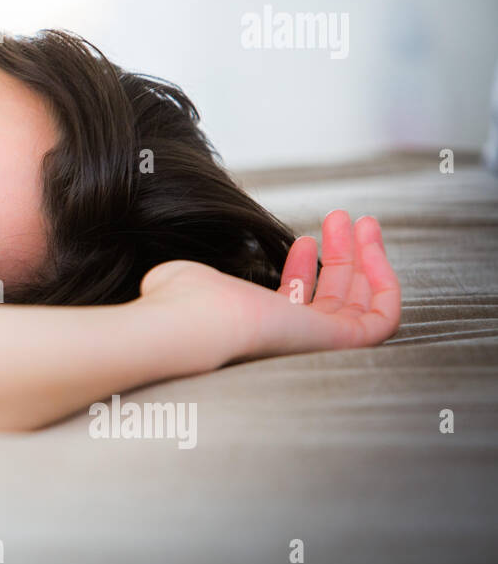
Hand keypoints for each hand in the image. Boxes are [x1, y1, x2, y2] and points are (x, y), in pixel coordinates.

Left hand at [138, 210, 401, 367]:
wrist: (198, 322)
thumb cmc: (185, 302)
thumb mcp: (188, 280)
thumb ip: (194, 278)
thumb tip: (178, 277)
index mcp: (256, 327)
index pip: (294, 304)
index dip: (305, 270)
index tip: (306, 239)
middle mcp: (289, 338)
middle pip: (333, 300)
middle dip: (343, 255)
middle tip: (344, 219)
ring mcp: (317, 343)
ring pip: (360, 304)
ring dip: (366, 258)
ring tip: (361, 221)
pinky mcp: (341, 342)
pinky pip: (383, 318)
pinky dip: (385, 281)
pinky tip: (372, 247)